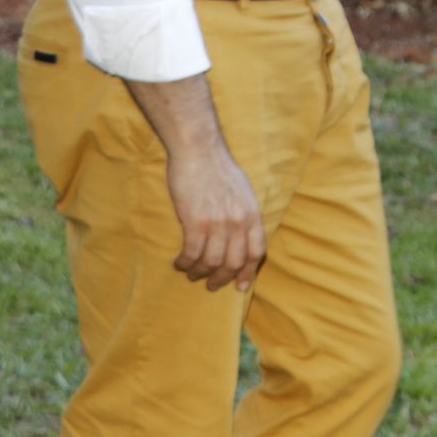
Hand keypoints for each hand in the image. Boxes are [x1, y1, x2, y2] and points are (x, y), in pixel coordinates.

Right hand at [165, 146, 265, 291]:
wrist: (199, 151)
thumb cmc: (219, 170)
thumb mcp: (243, 193)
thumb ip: (244, 215)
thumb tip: (240, 237)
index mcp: (253, 215)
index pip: (256, 253)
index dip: (247, 273)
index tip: (239, 285)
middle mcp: (239, 222)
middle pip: (233, 262)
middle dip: (221, 279)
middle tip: (210, 285)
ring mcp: (218, 223)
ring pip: (211, 262)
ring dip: (199, 273)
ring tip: (191, 274)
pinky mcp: (196, 222)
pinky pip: (192, 253)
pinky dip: (185, 263)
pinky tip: (179, 263)